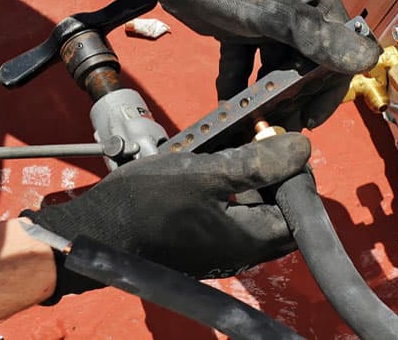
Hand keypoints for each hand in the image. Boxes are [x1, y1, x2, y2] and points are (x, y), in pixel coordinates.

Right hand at [23, 133, 309, 301]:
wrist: (97, 230)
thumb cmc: (146, 201)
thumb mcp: (205, 172)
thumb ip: (256, 163)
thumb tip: (301, 149)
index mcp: (249, 240)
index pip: (299, 210)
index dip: (296, 176)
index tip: (277, 145)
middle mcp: (241, 253)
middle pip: (282, 216)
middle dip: (277, 179)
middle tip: (259, 146)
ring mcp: (222, 253)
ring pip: (259, 217)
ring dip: (256, 185)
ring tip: (235, 153)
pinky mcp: (205, 247)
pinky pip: (236, 221)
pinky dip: (236, 195)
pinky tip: (216, 172)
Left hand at [121, 0, 380, 127]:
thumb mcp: (271, 12)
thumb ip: (316, 38)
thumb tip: (369, 61)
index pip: (338, 50)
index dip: (328, 89)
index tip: (310, 119)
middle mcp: (298, 8)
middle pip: (307, 62)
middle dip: (294, 96)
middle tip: (276, 125)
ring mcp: (269, 18)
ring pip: (276, 65)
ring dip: (267, 93)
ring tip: (255, 121)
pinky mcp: (241, 26)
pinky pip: (247, 61)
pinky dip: (239, 81)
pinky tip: (228, 103)